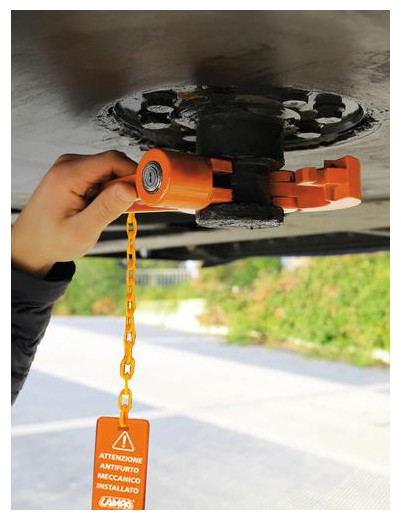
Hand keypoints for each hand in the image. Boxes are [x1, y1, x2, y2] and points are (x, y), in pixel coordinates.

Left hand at [11, 150, 137, 277]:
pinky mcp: (76, 176)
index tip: (147, 193)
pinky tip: (105, 208)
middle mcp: (69, 165)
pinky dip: (110, 192)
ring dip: (118, 191)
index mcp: (68, 174)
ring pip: (110, 171)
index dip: (135, 175)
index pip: (114, 160)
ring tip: (109, 213)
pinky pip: (103, 177)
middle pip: (114, 164)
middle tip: (131, 208)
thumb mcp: (82, 230)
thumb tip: (131, 189)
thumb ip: (107, 208)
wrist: (31, 244)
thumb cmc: (51, 240)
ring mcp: (72, 168)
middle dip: (128, 185)